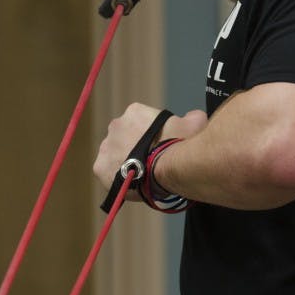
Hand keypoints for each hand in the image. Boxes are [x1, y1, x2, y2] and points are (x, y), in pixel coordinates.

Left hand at [92, 103, 206, 199]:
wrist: (166, 168)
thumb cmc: (179, 145)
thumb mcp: (194, 125)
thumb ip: (193, 119)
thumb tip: (195, 117)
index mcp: (135, 112)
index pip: (140, 123)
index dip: (151, 136)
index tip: (159, 147)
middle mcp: (116, 125)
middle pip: (125, 138)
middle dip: (135, 147)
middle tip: (150, 161)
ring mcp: (105, 146)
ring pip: (115, 155)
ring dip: (125, 162)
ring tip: (141, 175)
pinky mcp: (100, 167)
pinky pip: (108, 172)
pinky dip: (117, 177)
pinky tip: (131, 183)